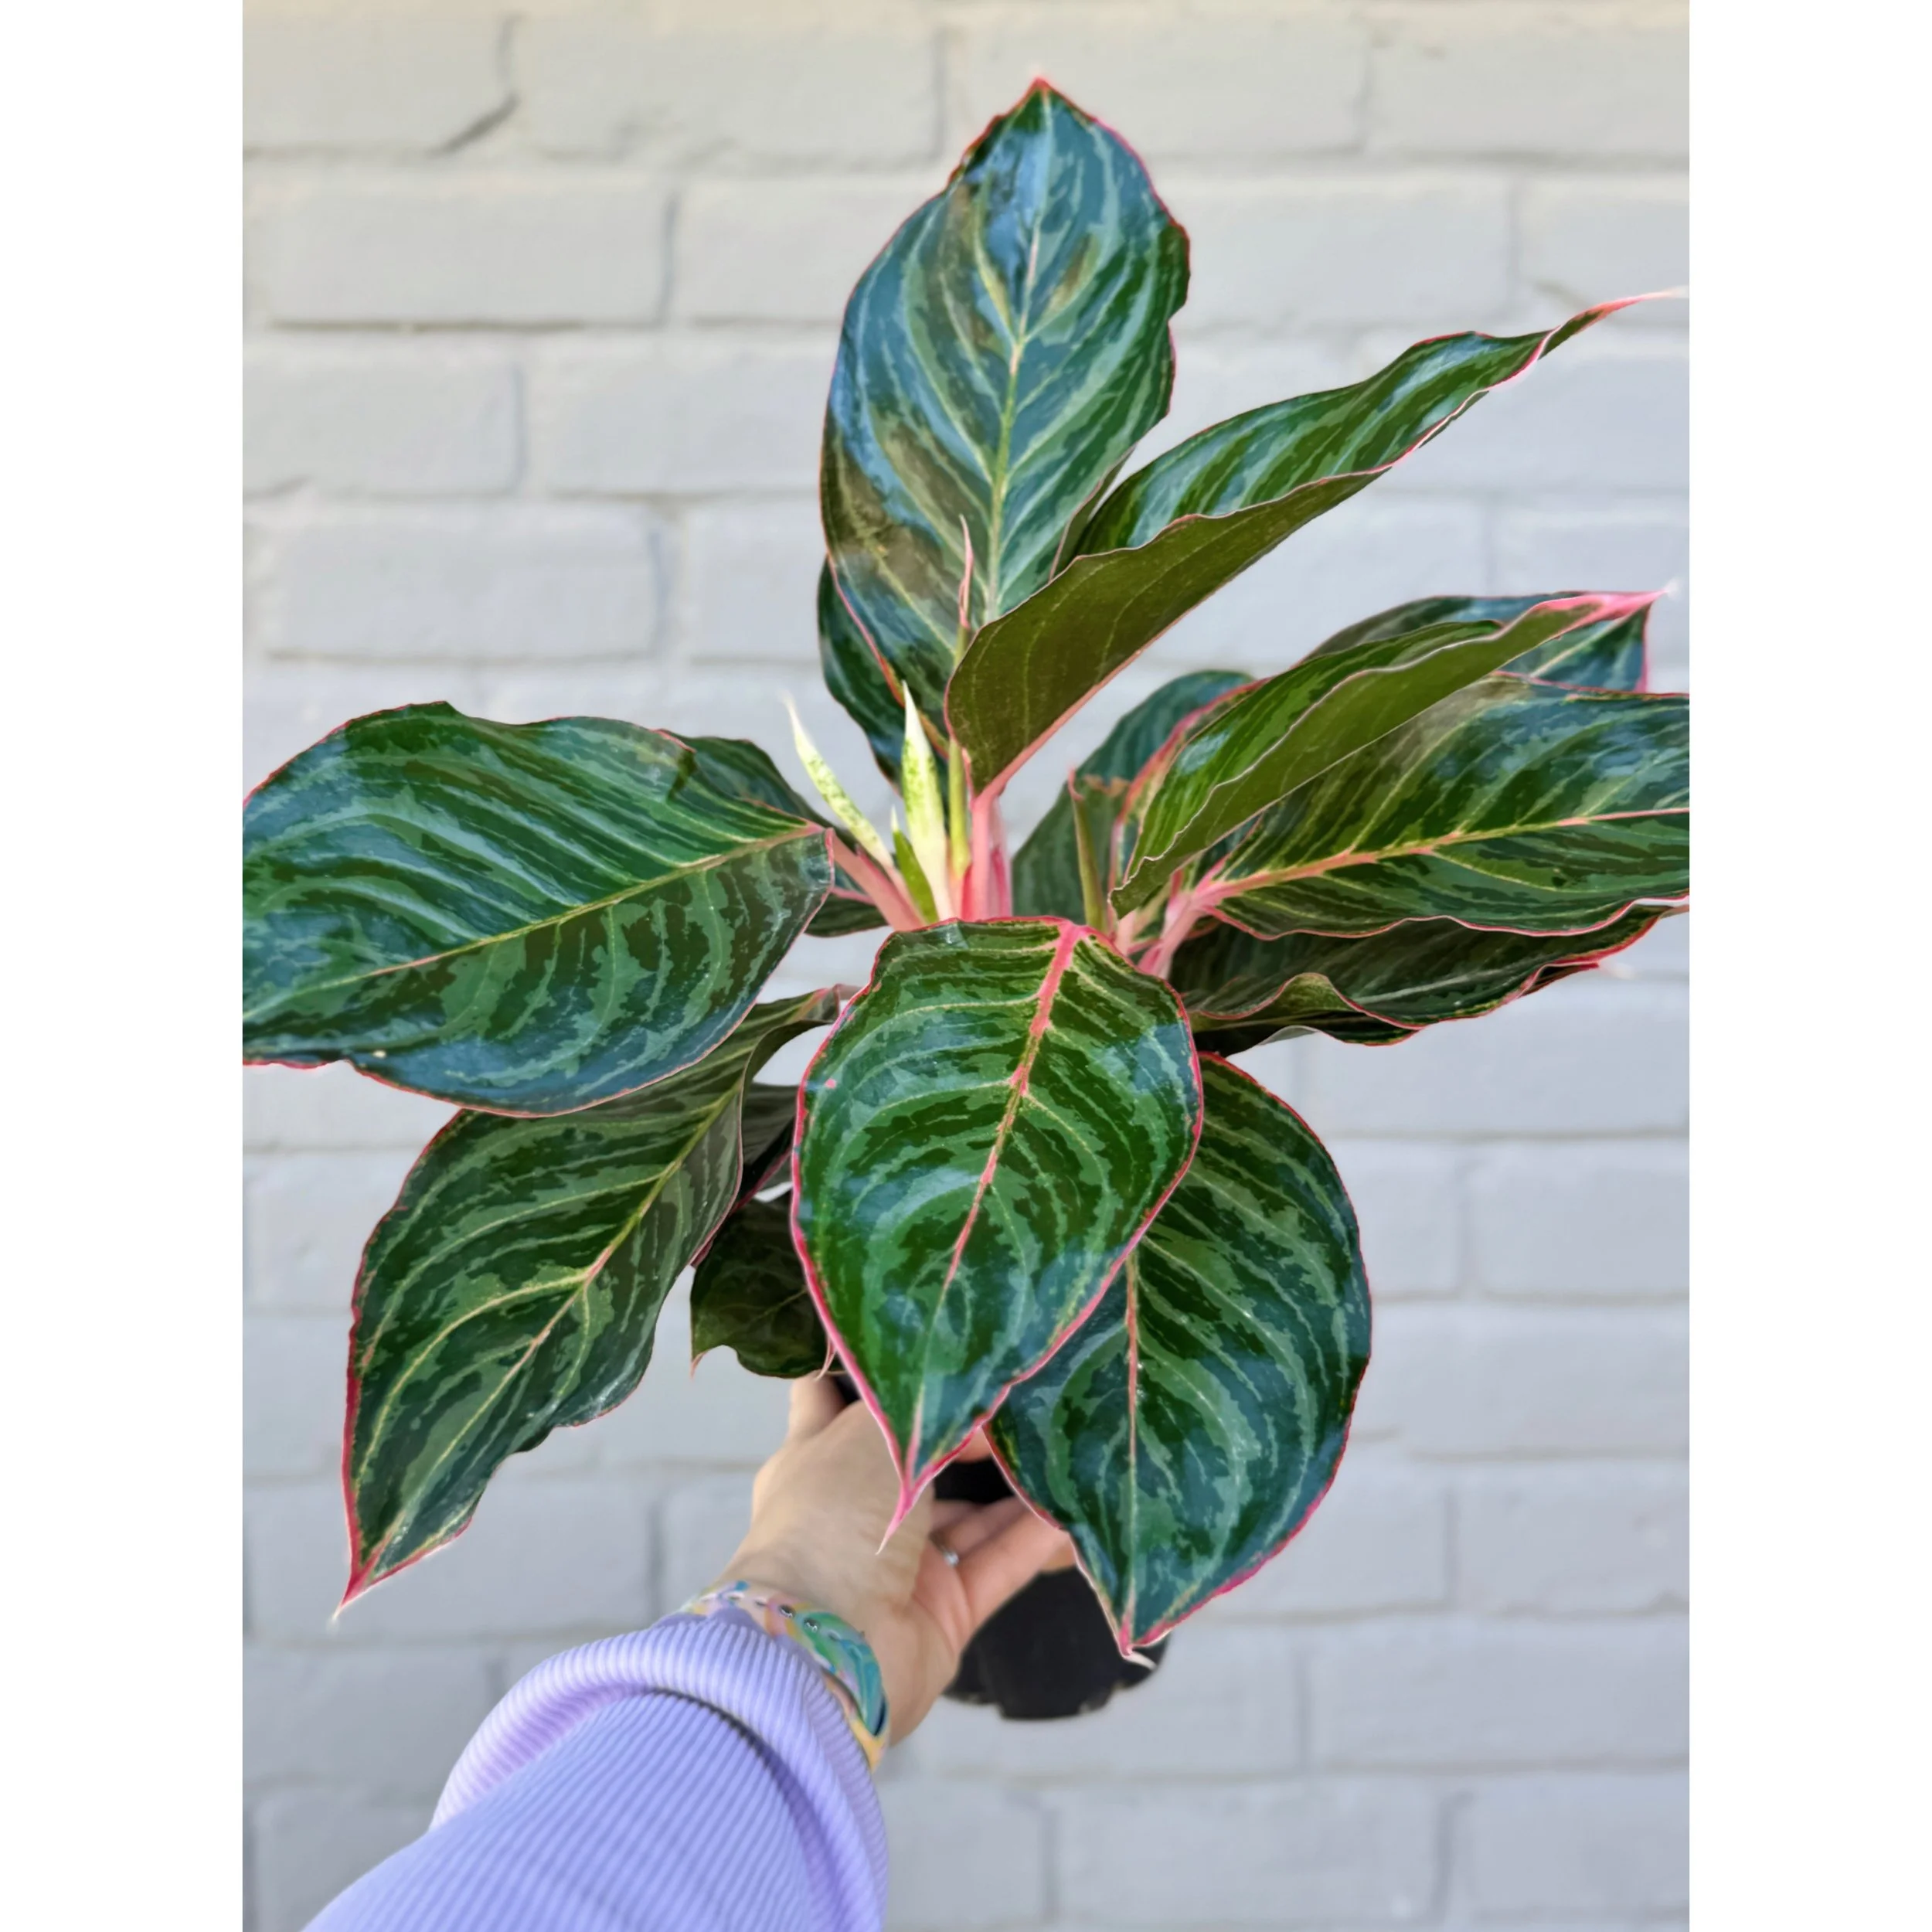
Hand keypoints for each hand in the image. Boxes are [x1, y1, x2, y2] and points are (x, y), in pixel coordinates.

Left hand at [709, 1376, 1074, 1744]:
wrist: (826, 1648)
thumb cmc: (830, 1518)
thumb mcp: (870, 1432)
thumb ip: (930, 1411)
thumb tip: (983, 1413)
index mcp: (818, 1460)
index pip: (836, 1401)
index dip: (872, 1373)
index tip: (924, 1343)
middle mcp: (857, 1510)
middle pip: (917, 1460)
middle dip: (966, 1432)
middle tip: (1025, 1392)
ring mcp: (900, 1566)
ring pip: (969, 1516)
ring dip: (1016, 1487)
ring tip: (1068, 1445)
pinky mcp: (942, 1613)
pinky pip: (998, 1566)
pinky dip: (1034, 1541)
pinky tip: (1075, 1512)